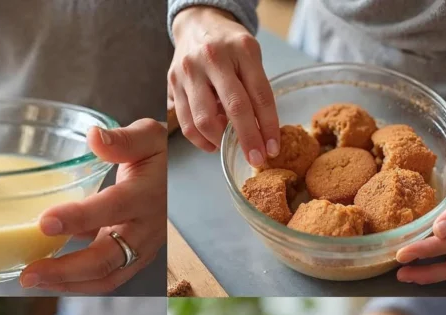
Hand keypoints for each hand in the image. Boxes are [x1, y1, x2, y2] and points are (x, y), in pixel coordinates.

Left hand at [19, 119, 167, 292]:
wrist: (177, 183)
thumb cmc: (156, 157)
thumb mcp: (148, 137)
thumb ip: (122, 140)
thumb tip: (94, 137)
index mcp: (146, 194)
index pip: (112, 207)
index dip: (78, 217)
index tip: (43, 222)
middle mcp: (145, 229)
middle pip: (106, 258)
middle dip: (65, 270)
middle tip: (28, 273)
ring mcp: (139, 250)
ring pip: (104, 277)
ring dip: (66, 283)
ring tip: (31, 279)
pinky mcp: (131, 260)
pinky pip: (103, 278)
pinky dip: (75, 282)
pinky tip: (47, 276)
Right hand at [169, 6, 279, 165]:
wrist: (197, 24)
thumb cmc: (229, 44)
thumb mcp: (250, 56)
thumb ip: (254, 88)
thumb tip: (259, 132)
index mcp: (242, 50)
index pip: (260, 95)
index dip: (268, 126)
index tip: (273, 148)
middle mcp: (214, 58)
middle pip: (235, 108)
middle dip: (247, 139)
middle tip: (255, 159)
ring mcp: (190, 71)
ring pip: (204, 120)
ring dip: (219, 140)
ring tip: (227, 143)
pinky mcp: (172, 83)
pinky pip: (185, 121)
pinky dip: (200, 138)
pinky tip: (211, 140)